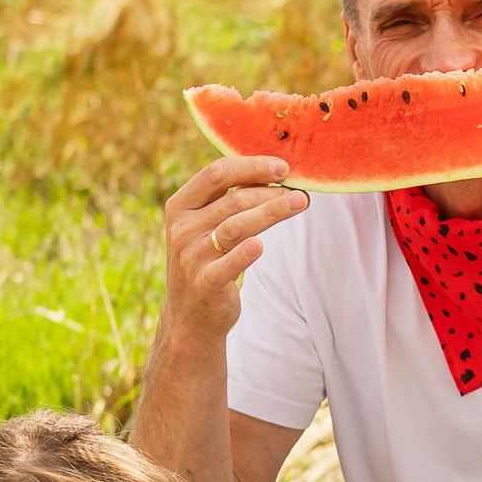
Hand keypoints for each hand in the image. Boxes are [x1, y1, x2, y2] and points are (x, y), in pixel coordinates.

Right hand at [160, 157, 308, 340]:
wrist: (190, 314)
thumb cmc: (207, 259)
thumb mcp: (206, 225)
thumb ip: (228, 199)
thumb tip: (272, 172)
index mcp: (180, 206)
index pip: (216, 173)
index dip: (251, 166)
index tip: (283, 166)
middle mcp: (182, 228)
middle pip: (233, 199)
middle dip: (270, 192)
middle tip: (300, 191)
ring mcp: (191, 256)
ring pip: (236, 226)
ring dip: (271, 212)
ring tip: (300, 202)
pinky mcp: (204, 282)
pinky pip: (227, 264)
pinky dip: (244, 254)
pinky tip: (260, 245)